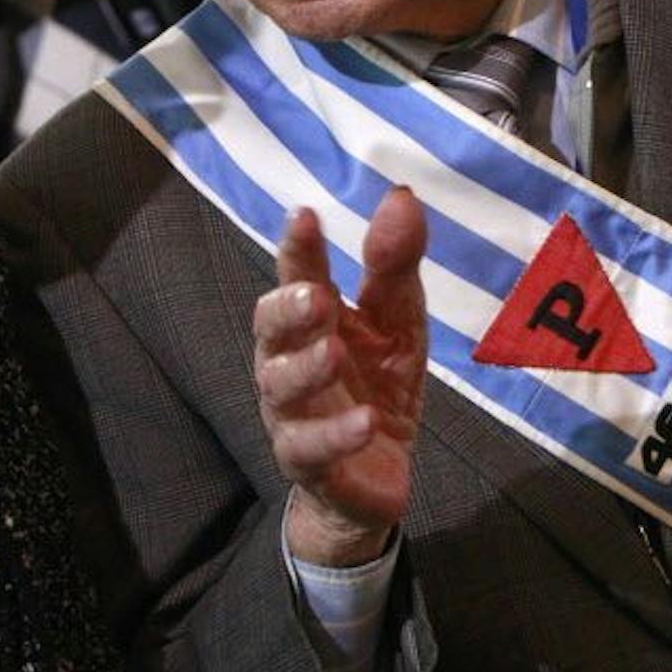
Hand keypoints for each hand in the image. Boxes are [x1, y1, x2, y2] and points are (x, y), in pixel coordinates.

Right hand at [254, 191, 429, 567]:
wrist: (377, 476)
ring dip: (305, 369)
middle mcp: (289, 361)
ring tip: (335, 353)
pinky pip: (310, 449)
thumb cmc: (378, 384)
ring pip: (280, 388)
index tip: (304, 216)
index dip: (297, 248)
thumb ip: (394, 265)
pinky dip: (335, 435)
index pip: (297, 276)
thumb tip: (400, 195)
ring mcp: (293, 413)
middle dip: (288, 311)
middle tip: (315, 297)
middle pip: (270, 329)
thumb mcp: (398, 322)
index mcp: (312, 320)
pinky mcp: (309, 464)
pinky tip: (365, 423)